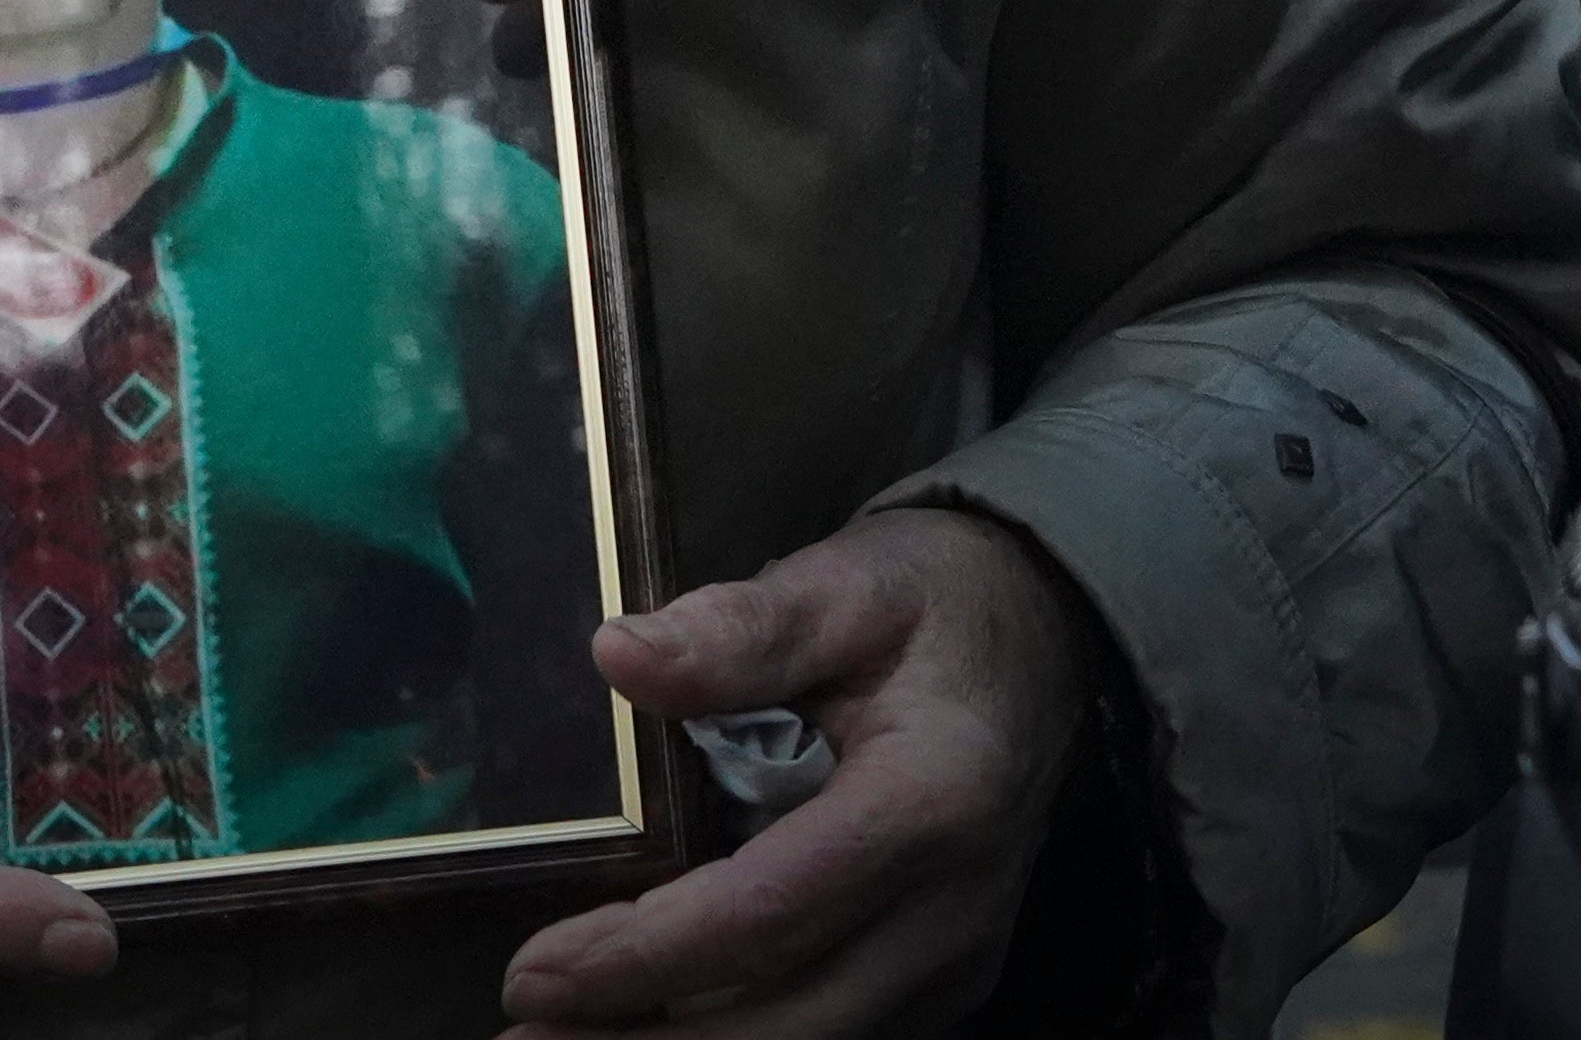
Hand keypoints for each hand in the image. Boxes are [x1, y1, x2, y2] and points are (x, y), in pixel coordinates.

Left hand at [500, 512, 1093, 1039]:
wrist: (1045, 643)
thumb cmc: (929, 607)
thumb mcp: (842, 585)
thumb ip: (739, 626)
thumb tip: (616, 657)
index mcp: (931, 803)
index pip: (771, 914)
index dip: (645, 956)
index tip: (534, 973)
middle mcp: (953, 910)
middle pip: (791, 1023)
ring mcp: (954, 960)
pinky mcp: (940, 982)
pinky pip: (833, 1033)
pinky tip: (643, 1028)